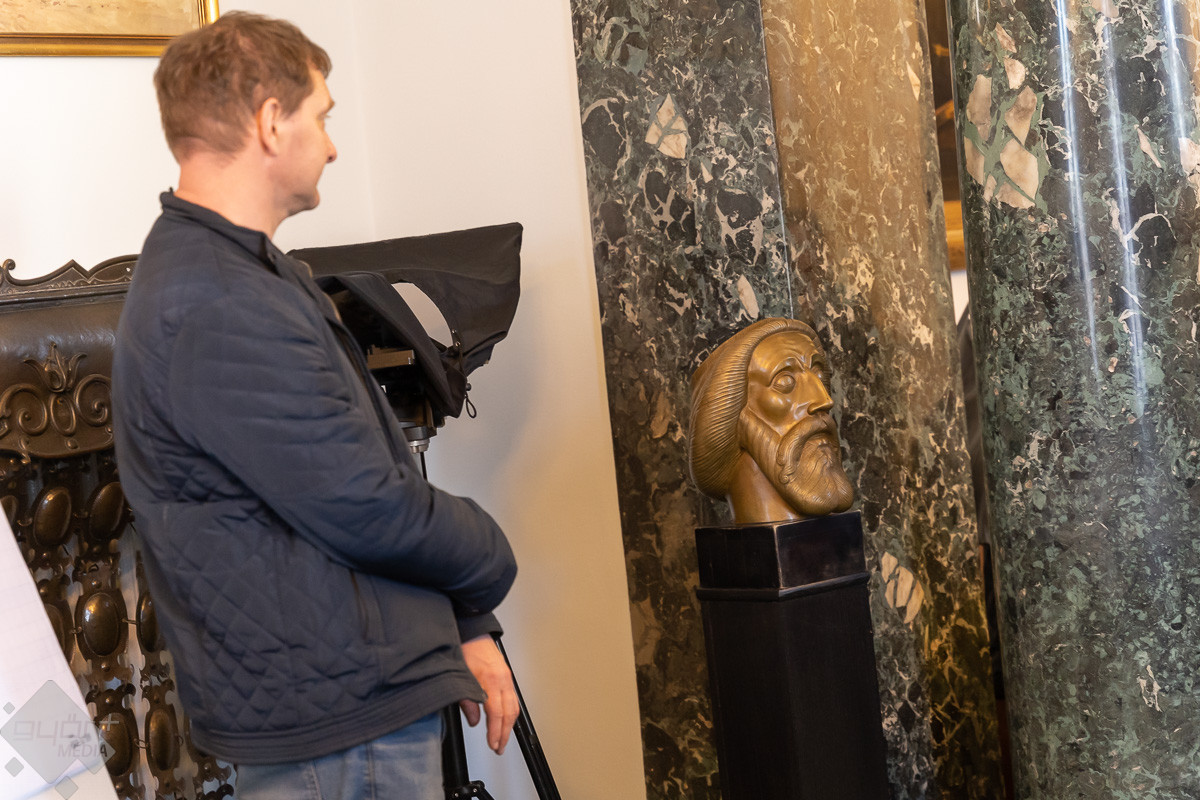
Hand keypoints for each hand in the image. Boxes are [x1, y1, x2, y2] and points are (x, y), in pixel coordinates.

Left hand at [459, 635, 518, 754]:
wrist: (471, 630)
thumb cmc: (464, 648)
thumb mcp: (459, 675)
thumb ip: (466, 699)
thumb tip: (474, 720)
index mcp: (491, 679)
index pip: (496, 713)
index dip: (495, 731)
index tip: (493, 744)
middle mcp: (503, 679)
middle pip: (509, 713)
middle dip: (505, 733)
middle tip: (499, 747)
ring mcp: (507, 676)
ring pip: (514, 706)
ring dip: (509, 725)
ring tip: (502, 738)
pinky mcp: (507, 675)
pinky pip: (513, 698)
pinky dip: (511, 712)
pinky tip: (505, 720)